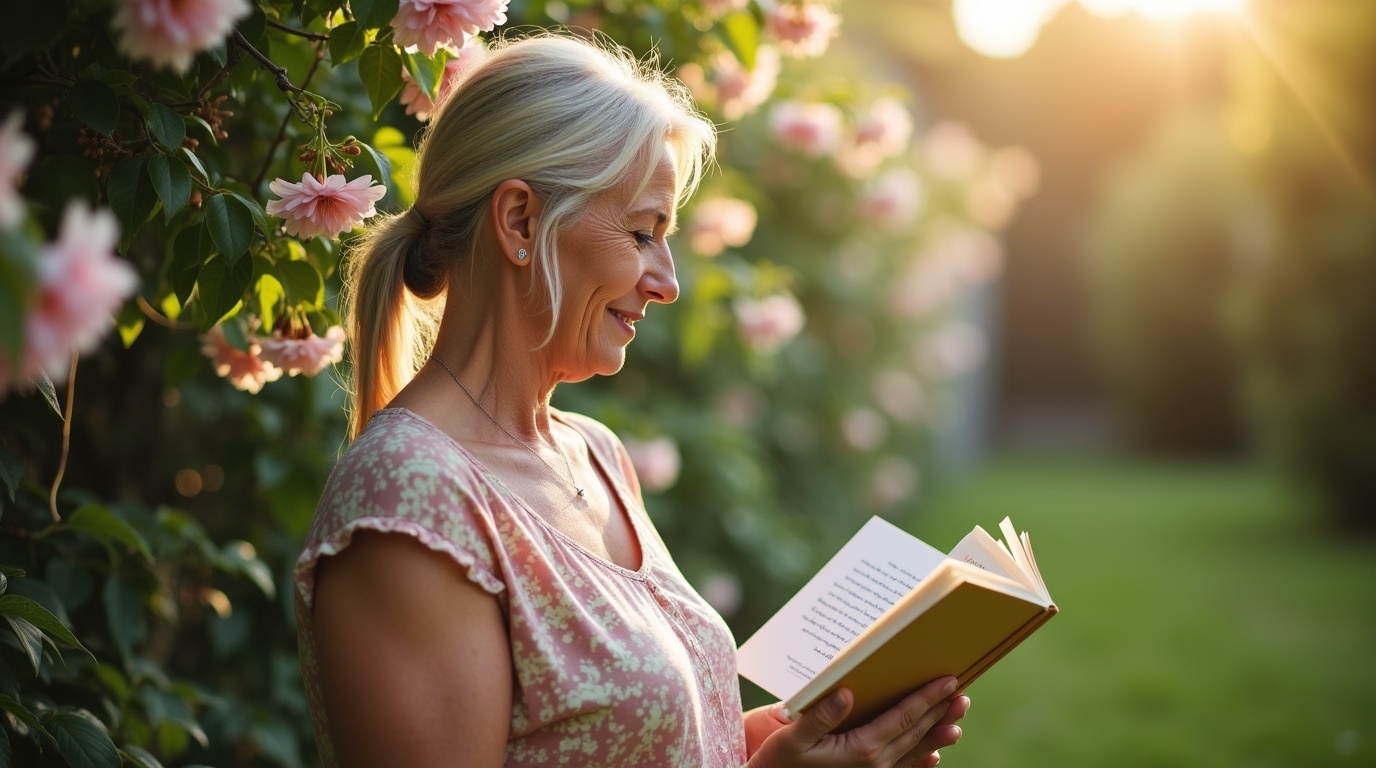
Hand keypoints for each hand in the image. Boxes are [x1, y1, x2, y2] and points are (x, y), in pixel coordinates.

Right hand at [745, 676, 969, 767]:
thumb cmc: (779, 763)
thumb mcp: (793, 737)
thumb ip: (822, 716)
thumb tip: (848, 692)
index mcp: (862, 749)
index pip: (904, 717)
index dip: (927, 697)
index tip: (947, 681)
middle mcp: (875, 765)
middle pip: (915, 733)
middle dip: (939, 712)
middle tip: (961, 694)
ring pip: (914, 752)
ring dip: (936, 735)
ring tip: (956, 722)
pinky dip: (920, 763)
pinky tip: (932, 758)